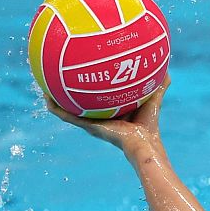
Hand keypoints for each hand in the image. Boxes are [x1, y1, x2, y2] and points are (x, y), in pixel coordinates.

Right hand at [44, 81, 166, 153]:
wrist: (143, 143)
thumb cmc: (150, 125)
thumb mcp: (152, 98)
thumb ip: (158, 84)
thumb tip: (166, 67)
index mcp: (109, 111)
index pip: (96, 98)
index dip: (88, 87)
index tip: (80, 73)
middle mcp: (97, 117)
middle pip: (78, 103)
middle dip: (67, 90)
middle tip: (56, 75)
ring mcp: (90, 123)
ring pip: (66, 109)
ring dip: (54, 99)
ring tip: (43, 85)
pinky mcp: (87, 126)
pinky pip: (66, 116)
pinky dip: (55, 108)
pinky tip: (46, 97)